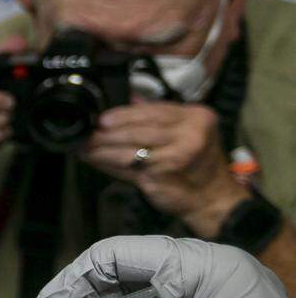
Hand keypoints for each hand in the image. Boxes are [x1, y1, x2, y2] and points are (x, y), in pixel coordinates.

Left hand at [81, 103, 249, 236]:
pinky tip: (95, 162)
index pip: (153, 110)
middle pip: (139, 130)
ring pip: (129, 150)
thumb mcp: (188, 131)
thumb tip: (127, 100)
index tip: (102, 117)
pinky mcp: (161, 177)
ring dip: (102, 150)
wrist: (213, 198)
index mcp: (196, 117)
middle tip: (88, 132)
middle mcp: (190, 136)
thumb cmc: (197, 163)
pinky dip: (108, 166)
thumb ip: (160, 117)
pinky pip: (127, 169)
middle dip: (108, 132)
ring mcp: (176, 158)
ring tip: (84, 147)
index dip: (124, 114)